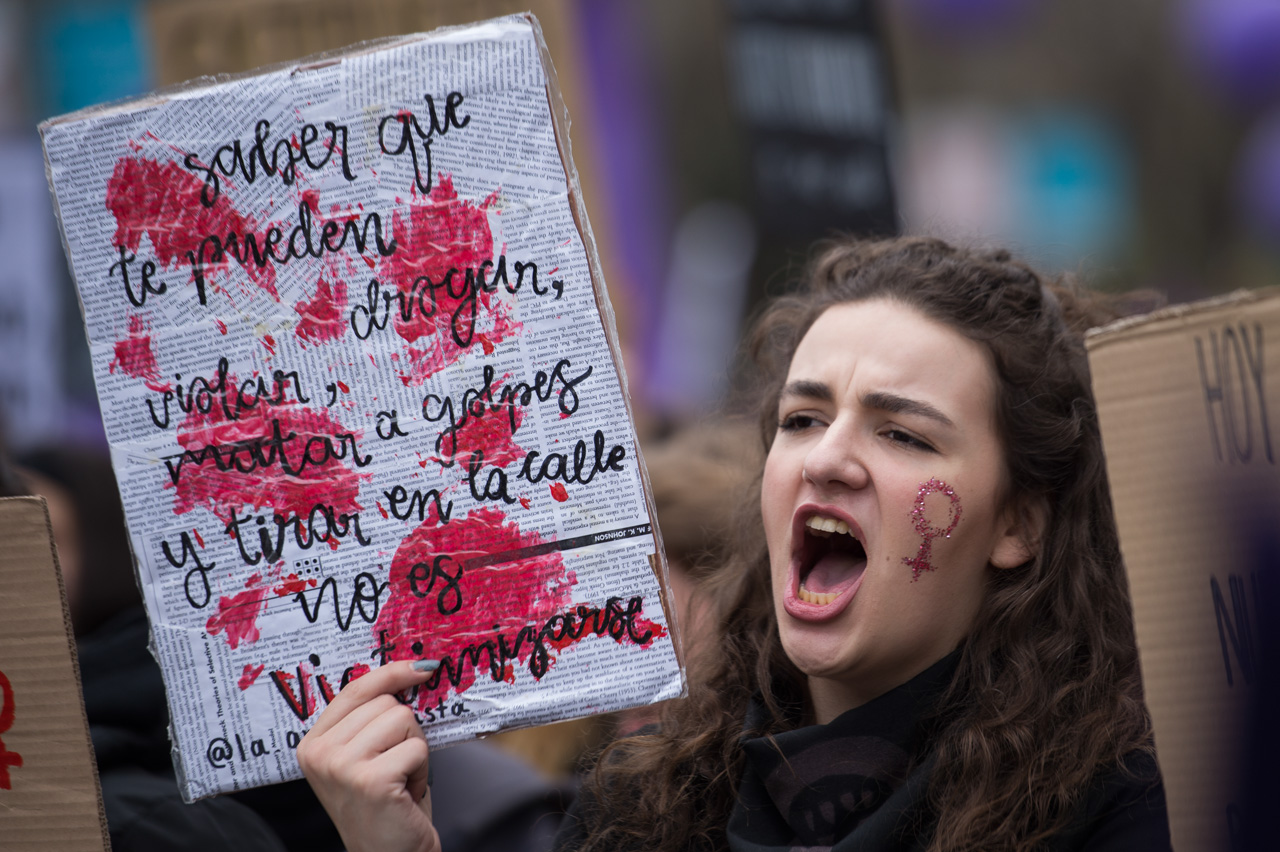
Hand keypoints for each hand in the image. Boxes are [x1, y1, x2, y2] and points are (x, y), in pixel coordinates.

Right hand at [297, 660, 439, 851]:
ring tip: (400, 779)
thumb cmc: (386, 803)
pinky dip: (421, 769)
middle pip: (386, 702)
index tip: (420, 668)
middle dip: (405, 731)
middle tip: (396, 766)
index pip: (355, 689)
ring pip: (403, 719)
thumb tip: (413, 670)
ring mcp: (342, 766)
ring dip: (414, 749)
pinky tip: (405, 793)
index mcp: (313, 743)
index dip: (391, 673)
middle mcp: (320, 753)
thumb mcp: (367, 756)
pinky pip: (417, 747)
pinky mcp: (370, 780)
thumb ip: (372, 719)